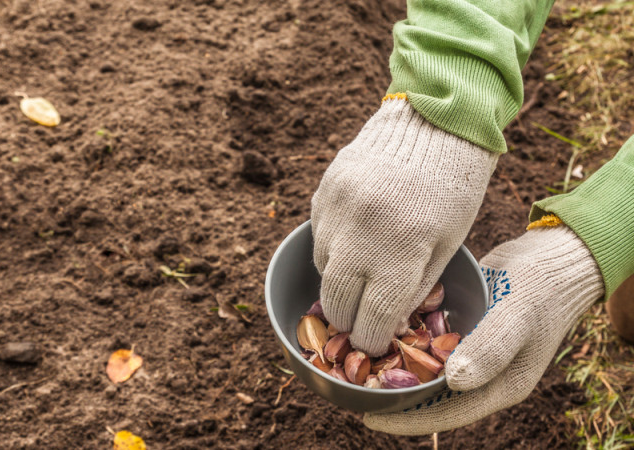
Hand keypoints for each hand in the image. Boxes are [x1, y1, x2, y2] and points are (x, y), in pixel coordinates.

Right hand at [311, 97, 497, 354]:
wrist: (433, 122)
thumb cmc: (453, 190)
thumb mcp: (448, 244)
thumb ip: (415, 287)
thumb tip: (385, 322)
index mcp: (403, 250)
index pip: (371, 318)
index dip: (369, 340)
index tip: (372, 343)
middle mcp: (362, 232)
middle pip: (336, 301)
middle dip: (347, 319)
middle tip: (359, 319)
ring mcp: (337, 210)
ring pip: (322, 269)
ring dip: (338, 281)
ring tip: (361, 272)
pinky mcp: (323, 192)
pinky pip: (318, 237)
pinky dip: (332, 248)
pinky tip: (354, 239)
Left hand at [362, 225, 603, 434]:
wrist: (554, 257)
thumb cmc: (541, 288)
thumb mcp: (517, 316)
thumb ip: (490, 348)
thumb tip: (455, 383)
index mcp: (499, 386)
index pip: (445, 414)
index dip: (406, 419)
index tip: (367, 416)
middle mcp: (481, 374)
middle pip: (429, 396)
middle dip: (391, 394)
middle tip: (348, 388)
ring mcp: (470, 352)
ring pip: (424, 369)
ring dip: (392, 367)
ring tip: (352, 362)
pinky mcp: (460, 329)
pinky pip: (426, 342)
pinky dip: (402, 340)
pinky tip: (373, 328)